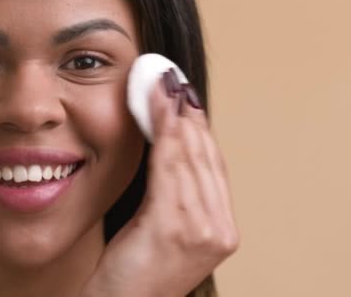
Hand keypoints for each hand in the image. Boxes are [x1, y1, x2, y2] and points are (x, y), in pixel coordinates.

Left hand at [82, 72, 239, 296]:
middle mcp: (219, 230)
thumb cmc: (131, 274)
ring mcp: (203, 232)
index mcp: (220, 229)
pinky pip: (170, 168)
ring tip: (160, 82)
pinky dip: (163, 132)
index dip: (197, 126)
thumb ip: (171, 196)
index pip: (211, 165)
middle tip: (169, 76)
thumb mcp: (158, 231)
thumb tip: (167, 147)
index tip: (182, 94)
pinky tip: (155, 107)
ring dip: (173, 113)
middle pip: (205, 155)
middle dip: (186, 111)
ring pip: (189, 156)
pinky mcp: (177, 229)